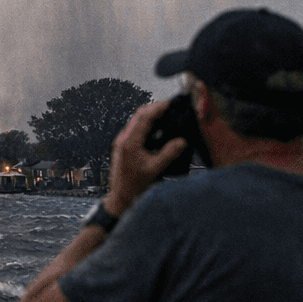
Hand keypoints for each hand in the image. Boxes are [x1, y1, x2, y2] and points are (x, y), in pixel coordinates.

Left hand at [102, 99, 187, 217]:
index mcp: (129, 142)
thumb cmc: (134, 186)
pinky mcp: (124, 146)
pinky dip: (148, 126)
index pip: (144, 117)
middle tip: (170, 107)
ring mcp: (123, 141)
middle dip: (154, 109)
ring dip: (151, 117)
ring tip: (166, 115)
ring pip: (137, 122)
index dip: (157, 108)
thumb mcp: (154, 169)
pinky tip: (158, 130)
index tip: (169, 103)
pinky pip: (136, 130)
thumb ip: (168, 154)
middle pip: (139, 116)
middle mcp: (123, 139)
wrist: (121, 198)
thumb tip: (181, 141)